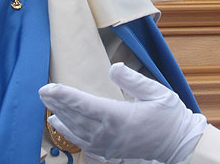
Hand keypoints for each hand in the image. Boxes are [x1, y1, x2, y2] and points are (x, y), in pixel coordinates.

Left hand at [39, 63, 206, 162]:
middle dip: (57, 104)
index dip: (64, 96)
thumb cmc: (169, 116)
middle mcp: (109, 133)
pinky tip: (60, 125)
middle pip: (75, 118)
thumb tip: (112, 68)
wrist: (178, 144)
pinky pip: (83, 142)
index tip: (48, 88)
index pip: (84, 104)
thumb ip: (133, 80)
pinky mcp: (109, 150)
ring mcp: (107, 144)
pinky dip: (68, 132)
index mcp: (119, 116)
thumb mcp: (157, 92)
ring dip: (60, 116)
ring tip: (48, 105)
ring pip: (76, 131)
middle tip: (42, 92)